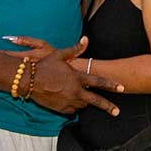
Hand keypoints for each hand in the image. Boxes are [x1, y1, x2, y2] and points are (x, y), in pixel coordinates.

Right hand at [5, 36, 122, 115]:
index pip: (98, 82)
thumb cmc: (44, 66)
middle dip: (108, 106)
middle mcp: (74, 91)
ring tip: (79, 94)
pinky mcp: (61, 109)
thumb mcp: (60, 55)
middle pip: (95, 101)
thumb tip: (86, 39)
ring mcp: (68, 101)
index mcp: (76, 78)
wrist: (28, 81)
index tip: (122, 88)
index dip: (111, 85)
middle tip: (117, 111)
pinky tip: (69, 99)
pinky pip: (72, 110)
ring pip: (82, 105)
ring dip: (84, 101)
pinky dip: (73, 106)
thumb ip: (75, 49)